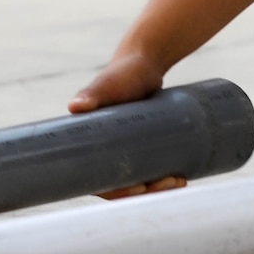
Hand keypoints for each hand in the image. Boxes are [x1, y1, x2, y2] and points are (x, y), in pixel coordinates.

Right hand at [68, 51, 186, 198]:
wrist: (144, 62)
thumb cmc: (121, 72)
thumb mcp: (108, 84)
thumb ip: (92, 93)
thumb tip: (74, 107)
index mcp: (89, 144)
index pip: (98, 180)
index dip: (117, 191)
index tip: (141, 188)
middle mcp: (103, 151)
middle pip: (121, 184)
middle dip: (145, 191)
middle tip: (170, 184)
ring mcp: (123, 150)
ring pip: (138, 180)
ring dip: (157, 187)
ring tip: (179, 182)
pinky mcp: (139, 145)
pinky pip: (148, 169)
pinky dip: (161, 176)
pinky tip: (179, 177)